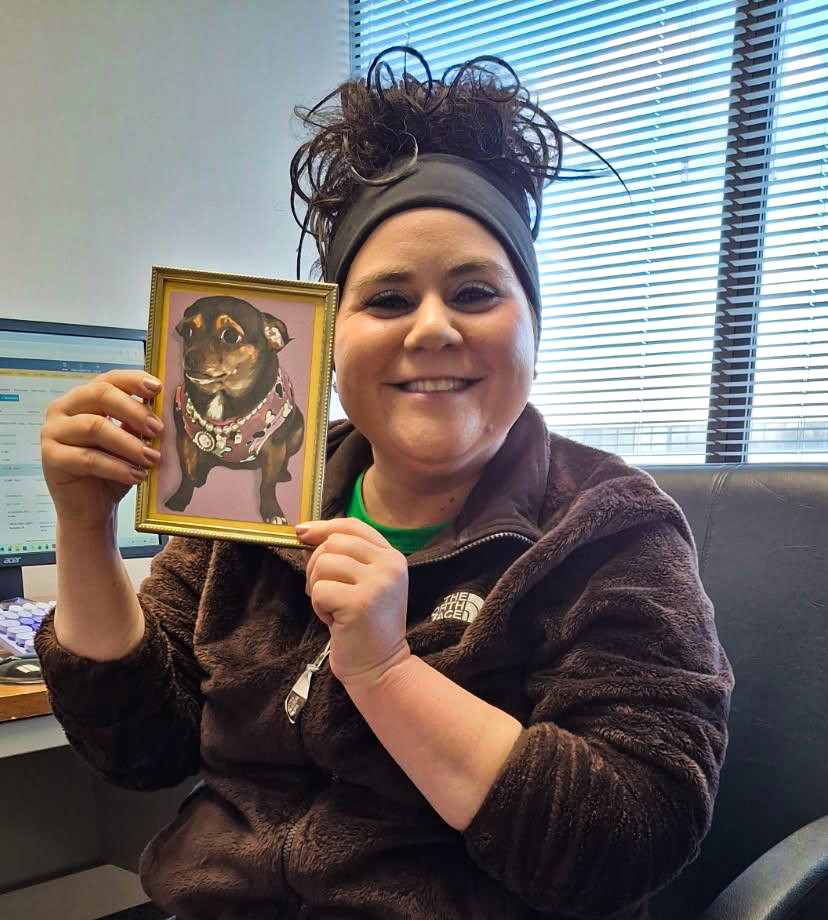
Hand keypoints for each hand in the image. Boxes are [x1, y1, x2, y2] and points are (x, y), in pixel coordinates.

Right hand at [41, 370, 163, 529]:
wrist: (91, 508)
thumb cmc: (113, 469)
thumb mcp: (131, 442)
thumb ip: (139, 424)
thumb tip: (161, 411)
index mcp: (84, 398)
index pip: (109, 379)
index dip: (133, 380)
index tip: (158, 389)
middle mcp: (64, 409)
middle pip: (100, 395)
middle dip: (134, 411)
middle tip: (158, 429)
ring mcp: (53, 432)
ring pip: (95, 427)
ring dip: (129, 444)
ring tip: (152, 459)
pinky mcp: (51, 458)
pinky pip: (88, 458)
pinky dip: (117, 467)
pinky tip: (136, 476)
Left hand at [298, 518, 410, 688]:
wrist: (380, 668)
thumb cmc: (365, 626)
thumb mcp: (362, 583)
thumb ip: (342, 557)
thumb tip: (305, 533)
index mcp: (392, 557)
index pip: (353, 526)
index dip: (324, 526)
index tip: (302, 533)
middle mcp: (389, 565)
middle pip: (333, 542)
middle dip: (316, 566)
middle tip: (324, 592)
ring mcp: (377, 583)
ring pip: (324, 563)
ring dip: (317, 587)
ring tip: (332, 607)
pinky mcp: (360, 602)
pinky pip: (320, 590)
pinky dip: (318, 606)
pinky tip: (333, 620)